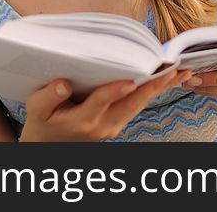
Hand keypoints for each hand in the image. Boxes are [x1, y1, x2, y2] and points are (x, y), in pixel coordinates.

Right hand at [19, 69, 192, 141]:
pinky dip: (153, 91)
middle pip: (132, 105)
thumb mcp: (36, 109)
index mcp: (82, 121)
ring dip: (160, 88)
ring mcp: (113, 126)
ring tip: (180, 72)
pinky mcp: (118, 122)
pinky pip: (138, 106)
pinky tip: (167, 79)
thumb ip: (48, 96)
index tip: (129, 81)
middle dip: (153, 87)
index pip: (101, 103)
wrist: (49, 144)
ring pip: (140, 106)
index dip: (114, 91)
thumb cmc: (44, 122)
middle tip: (173, 71)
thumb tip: (63, 83)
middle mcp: (102, 126)